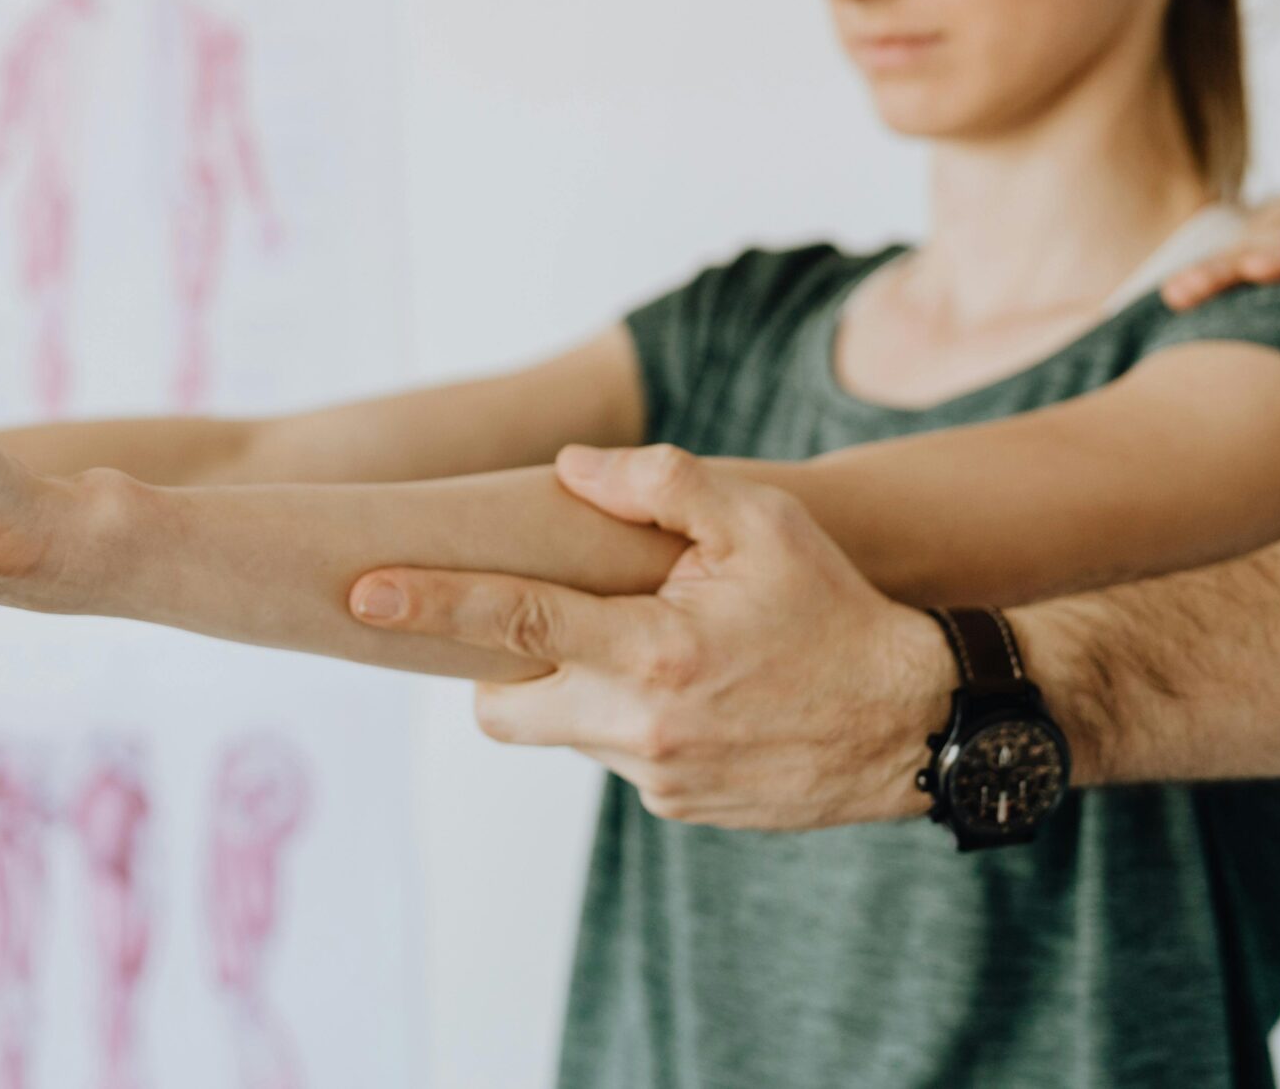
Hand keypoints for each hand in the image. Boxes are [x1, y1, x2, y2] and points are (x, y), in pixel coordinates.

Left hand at [346, 444, 945, 831]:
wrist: (917, 724)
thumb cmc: (836, 608)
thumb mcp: (763, 521)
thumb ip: (660, 485)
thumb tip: (571, 469)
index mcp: (655, 650)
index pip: (514, 620)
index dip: (430, 604)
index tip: (361, 590)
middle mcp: (642, 725)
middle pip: (506, 704)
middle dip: (500, 667)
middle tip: (550, 623)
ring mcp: (657, 777)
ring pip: (565, 728)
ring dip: (584, 688)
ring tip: (666, 653)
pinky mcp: (678, 809)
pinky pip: (618, 755)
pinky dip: (633, 720)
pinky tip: (701, 695)